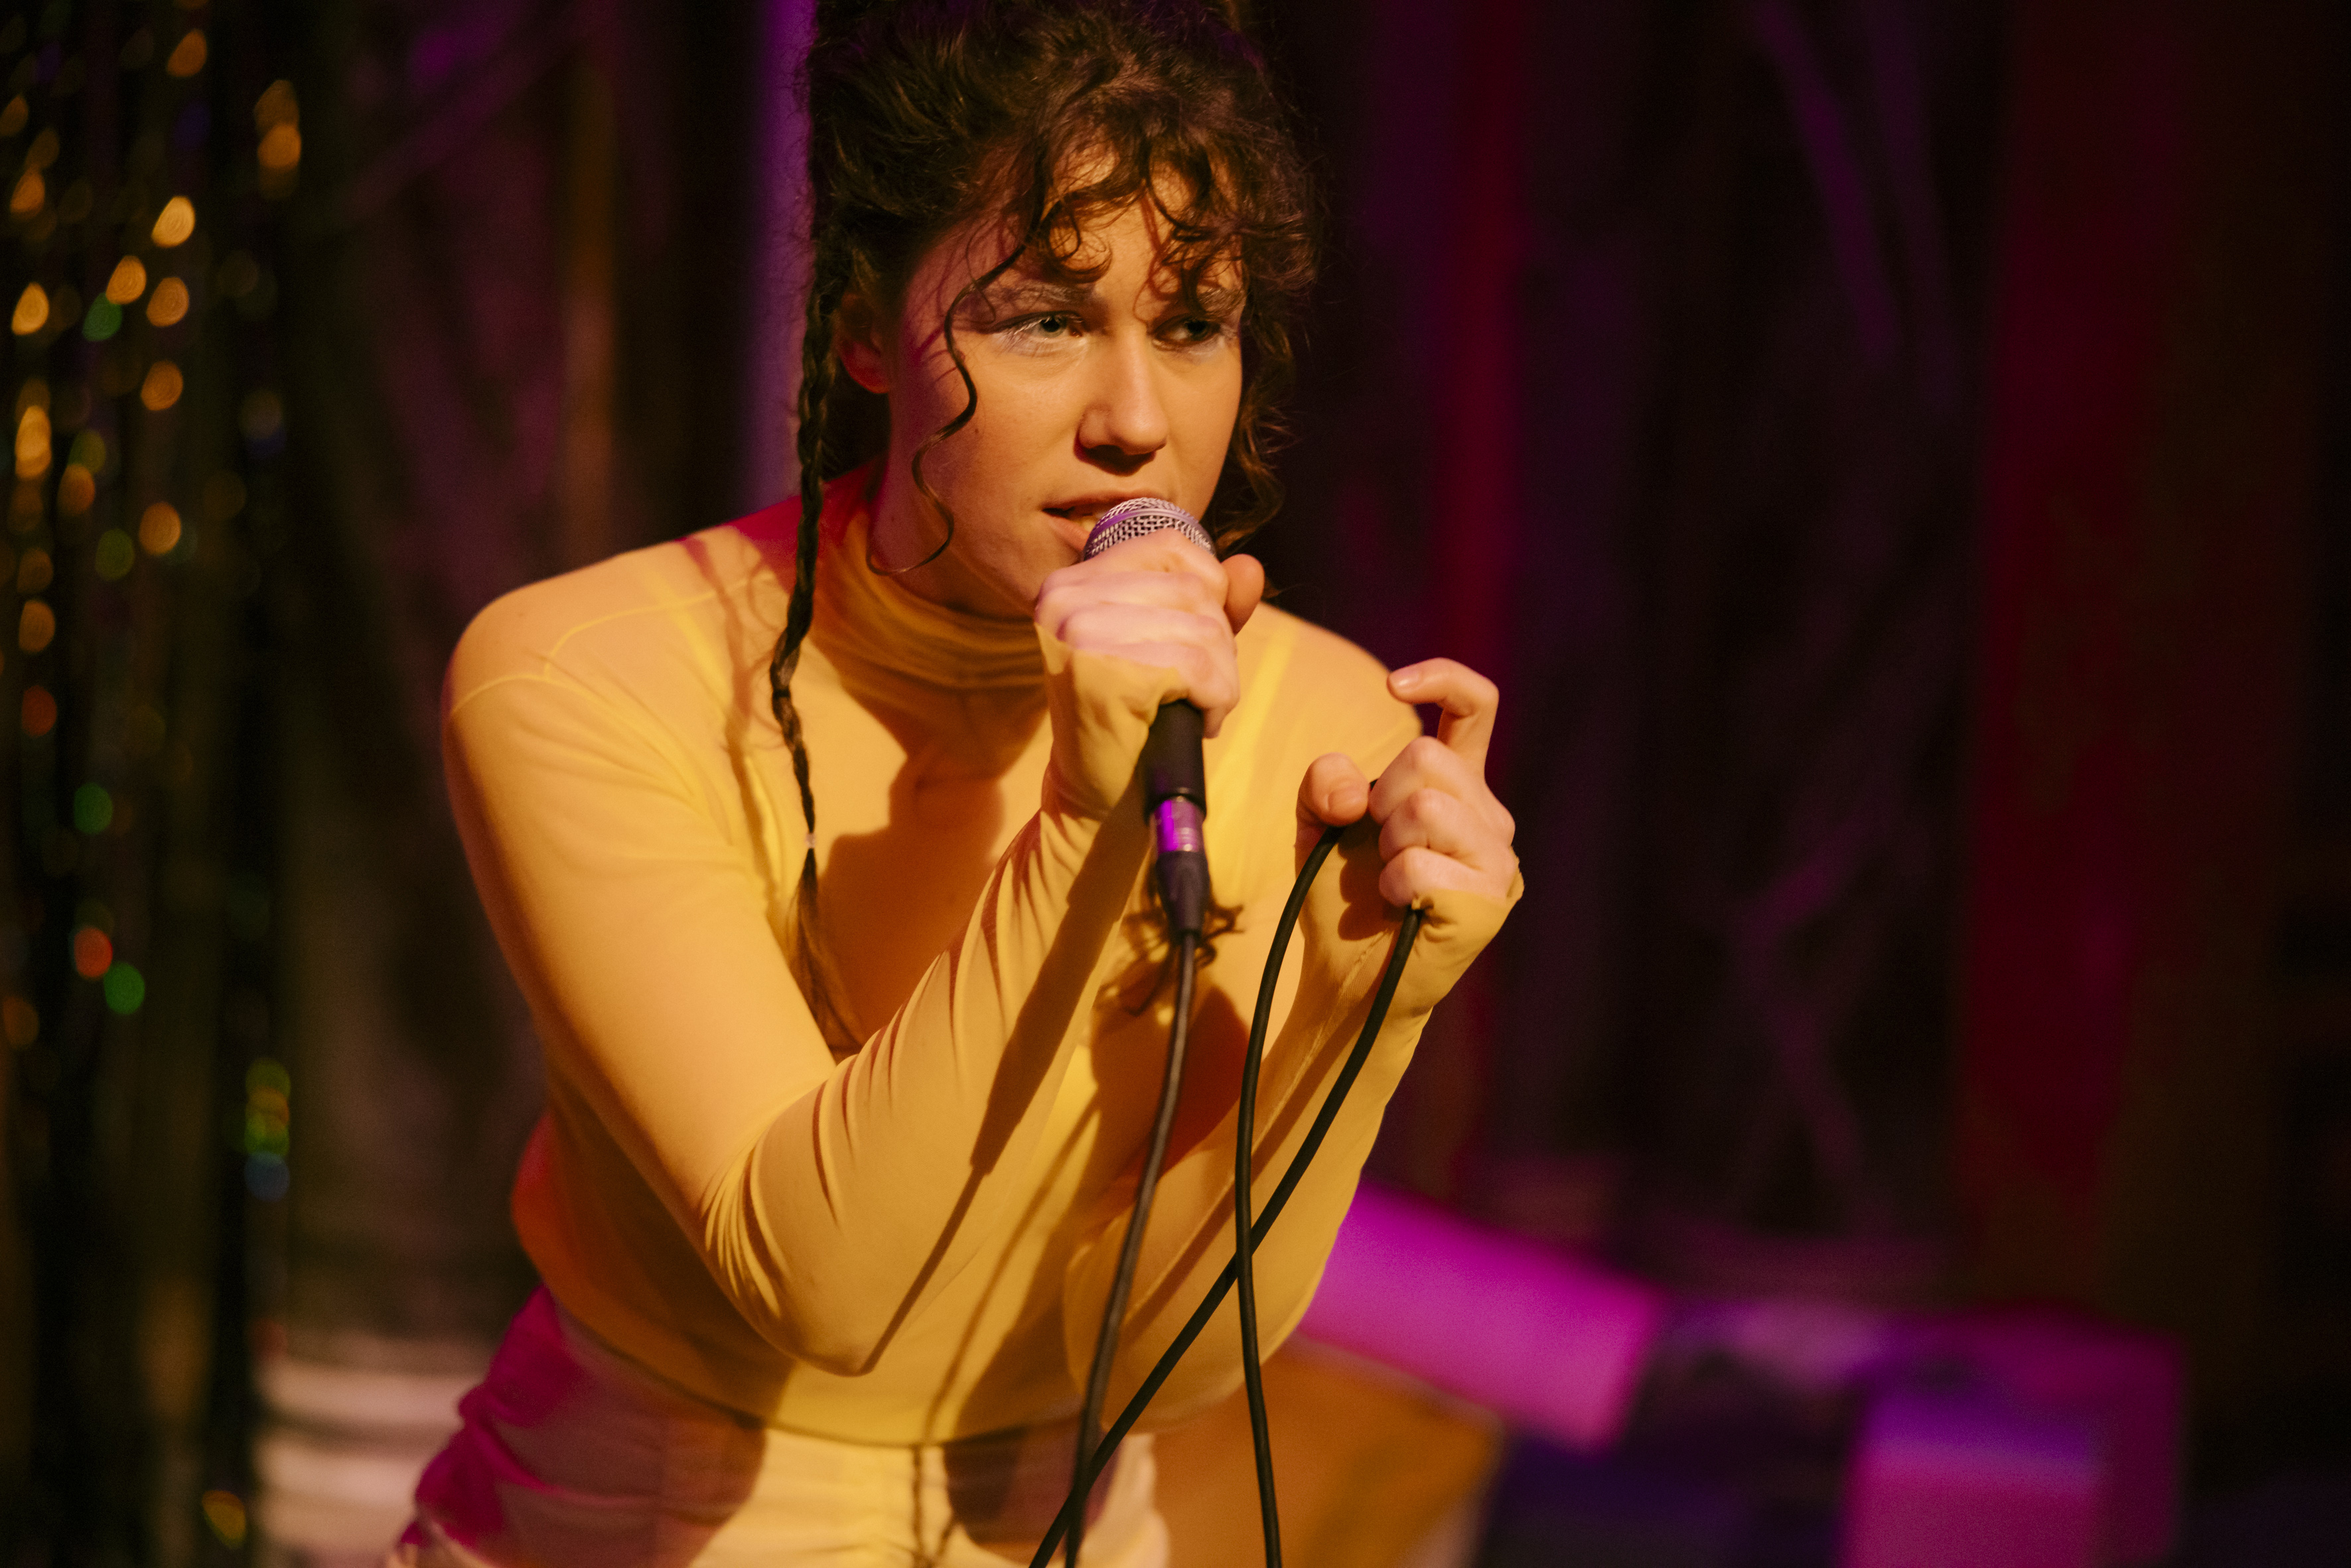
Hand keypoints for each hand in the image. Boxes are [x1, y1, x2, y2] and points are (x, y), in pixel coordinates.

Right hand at [1032, 532, 1264, 735]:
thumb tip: (1251, 568)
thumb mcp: (1174, 647)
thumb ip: (1211, 604)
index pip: (1168, 547)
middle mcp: (1065, 600)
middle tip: (1200, 687)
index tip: (1197, 641)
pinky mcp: (1103, 675)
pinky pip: (1197, 667)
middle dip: (1219, 643)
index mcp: (1070, 584)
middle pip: (1193, 590)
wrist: (1099, 800)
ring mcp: (1079, 635)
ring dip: (1222, 677)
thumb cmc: (1136, 723)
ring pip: (1203, 629)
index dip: (1208, 590)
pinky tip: (1201, 722)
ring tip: (1200, 707)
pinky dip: (1216, 698)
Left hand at [1297, 659, 1517, 907]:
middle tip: (1376, 844)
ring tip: (1391, 880)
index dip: (1442, 678)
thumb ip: (1324, 782)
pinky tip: (1402, 908)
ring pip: (1426, 808)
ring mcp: (1498, 861)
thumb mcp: (1319, 822)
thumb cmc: (1343, 898)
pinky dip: (1394, 886)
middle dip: (1378, 798)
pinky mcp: (1488, 903)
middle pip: (1427, 758)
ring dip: (1387, 845)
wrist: (1347, 977)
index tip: (1392, 688)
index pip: (1475, 706)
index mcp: (1458, 787)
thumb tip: (1356, 792)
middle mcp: (1490, 817)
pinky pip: (1422, 866)